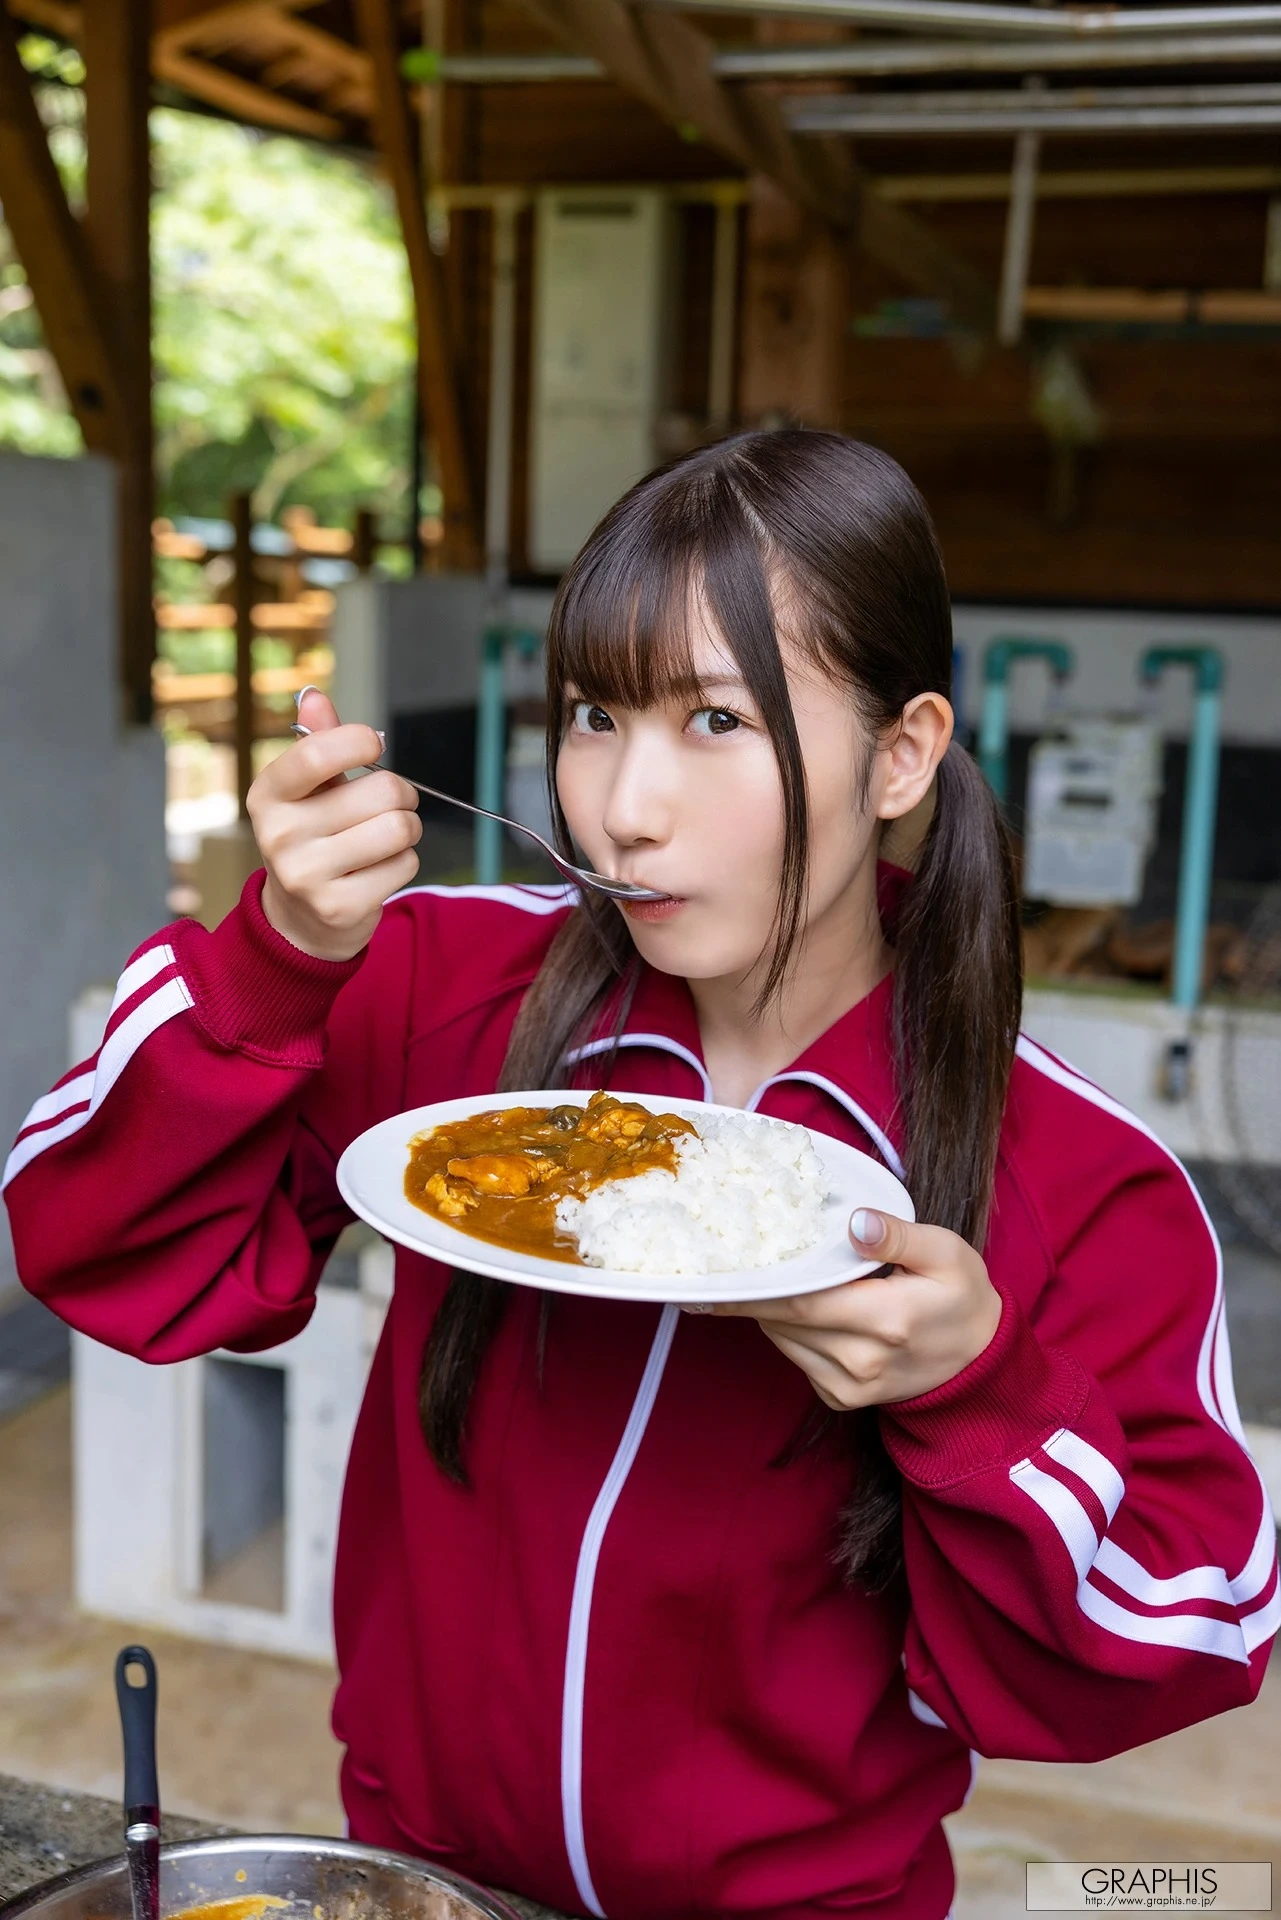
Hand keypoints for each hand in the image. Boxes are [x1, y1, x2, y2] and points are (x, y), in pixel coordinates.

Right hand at [249, 687, 422, 961]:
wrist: (301, 917)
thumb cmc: (313, 837)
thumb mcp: (308, 788)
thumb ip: (317, 740)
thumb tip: (313, 694)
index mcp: (268, 795)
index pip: (316, 753)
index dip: (358, 741)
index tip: (373, 744)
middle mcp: (279, 835)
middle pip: (383, 791)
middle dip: (401, 794)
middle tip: (391, 805)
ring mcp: (306, 875)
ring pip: (400, 829)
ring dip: (407, 829)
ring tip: (386, 837)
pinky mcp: (338, 907)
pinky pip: (405, 864)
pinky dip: (403, 863)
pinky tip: (377, 870)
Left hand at [709, 1210, 1002, 1411]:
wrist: (979, 1364)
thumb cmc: (962, 1298)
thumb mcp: (946, 1253)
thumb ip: (899, 1235)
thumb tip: (856, 1222)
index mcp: (887, 1320)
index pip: (802, 1303)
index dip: (755, 1289)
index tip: (720, 1271)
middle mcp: (863, 1360)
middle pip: (785, 1323)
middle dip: (755, 1293)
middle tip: (727, 1262)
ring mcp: (850, 1387)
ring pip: (785, 1341)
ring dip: (770, 1311)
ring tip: (762, 1277)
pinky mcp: (842, 1399)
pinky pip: (798, 1359)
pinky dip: (790, 1332)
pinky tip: (799, 1307)